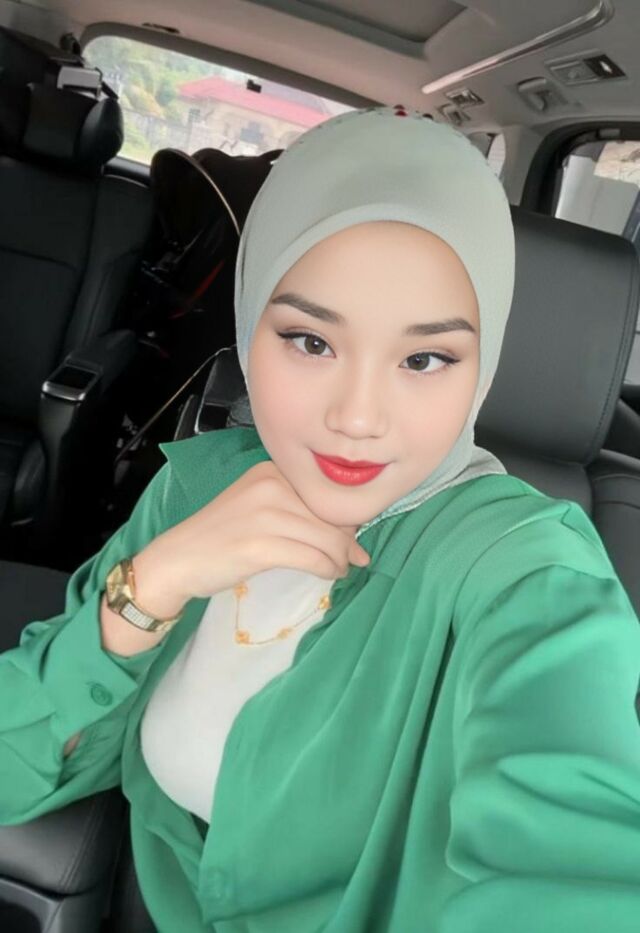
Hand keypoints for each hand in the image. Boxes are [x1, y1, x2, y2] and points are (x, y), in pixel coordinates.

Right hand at [135, 460, 369, 610]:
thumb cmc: (220, 536)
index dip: (344, 516)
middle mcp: (270, 486)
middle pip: (329, 514)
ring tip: (343, 567)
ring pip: (327, 537)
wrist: (177, 559)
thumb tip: (348, 529)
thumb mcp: (257, 506)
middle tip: (355, 557)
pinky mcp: (261, 546)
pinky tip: (330, 574)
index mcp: (270, 471)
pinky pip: (313, 557)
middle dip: (348, 539)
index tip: (352, 535)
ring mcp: (265, 515)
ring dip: (342, 557)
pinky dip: (328, 568)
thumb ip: (296, 508)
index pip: (324, 491)